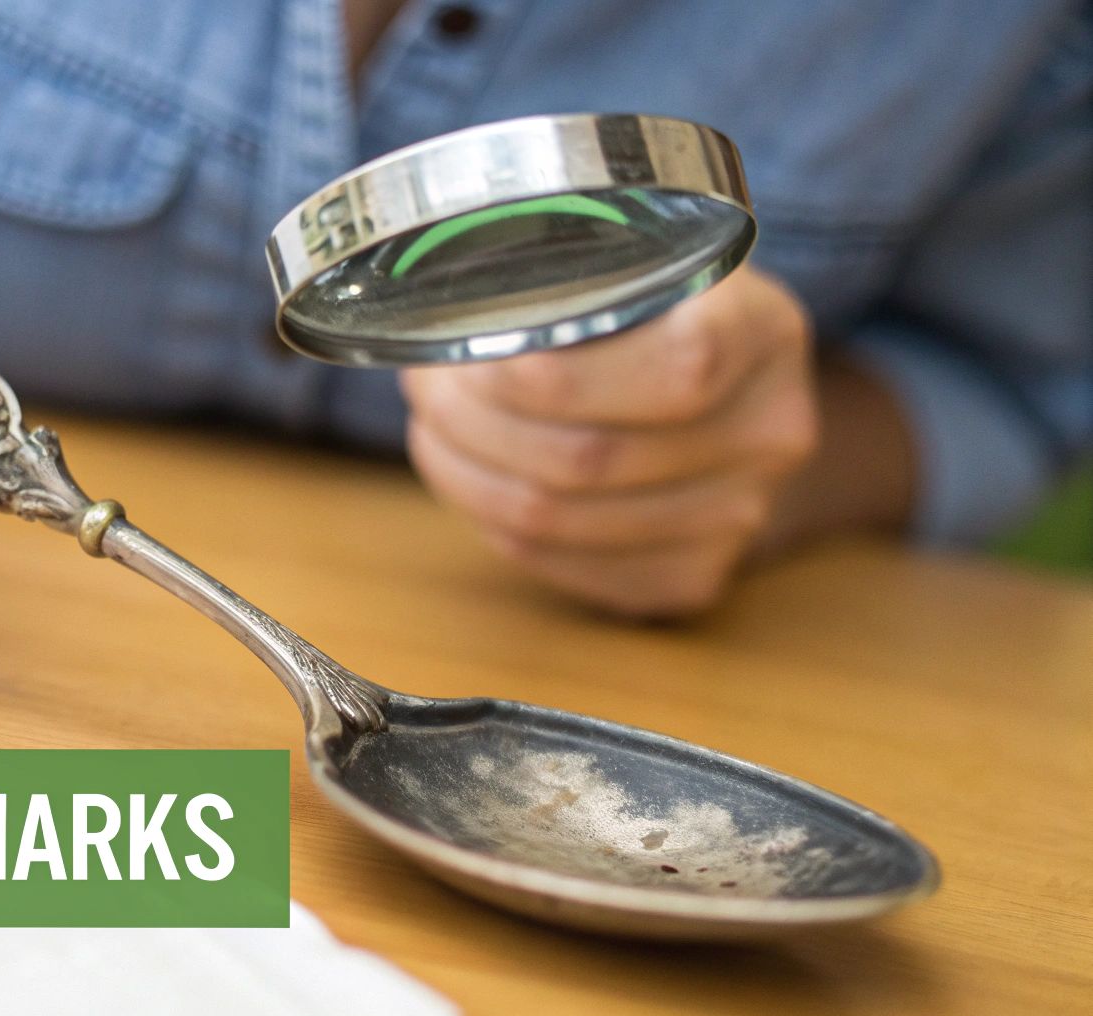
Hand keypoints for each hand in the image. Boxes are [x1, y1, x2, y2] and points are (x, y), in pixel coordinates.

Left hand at [401, 267, 819, 617]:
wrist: (733, 401)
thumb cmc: (658, 315)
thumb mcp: (644, 262)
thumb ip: (577, 276)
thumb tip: (442, 306)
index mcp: (763, 331)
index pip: (676, 370)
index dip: (560, 378)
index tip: (481, 354)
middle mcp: (770, 431)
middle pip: (592, 455)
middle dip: (474, 419)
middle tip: (424, 382)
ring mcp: (740, 514)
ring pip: (559, 517)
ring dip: (465, 470)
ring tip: (433, 422)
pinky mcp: (692, 574)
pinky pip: (560, 561)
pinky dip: (491, 517)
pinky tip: (471, 472)